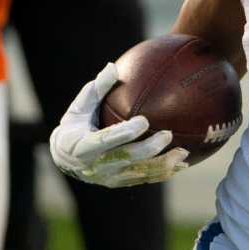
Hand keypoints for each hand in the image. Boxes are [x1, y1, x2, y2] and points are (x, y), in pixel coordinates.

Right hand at [49, 63, 189, 187]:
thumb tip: (113, 67)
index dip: (124, 133)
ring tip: (183, 153)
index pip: (105, 140)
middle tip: (168, 135)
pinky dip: (162, 173)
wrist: (65, 159)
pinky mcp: (119, 182)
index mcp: (83, 146)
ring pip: (139, 172)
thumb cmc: (75, 126)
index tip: (143, 121)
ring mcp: (108, 177)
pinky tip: (181, 165)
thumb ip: (96, 90)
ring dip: (162, 164)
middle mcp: (96, 165)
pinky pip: (143, 179)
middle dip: (149, 149)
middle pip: (126, 158)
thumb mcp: (79, 107)